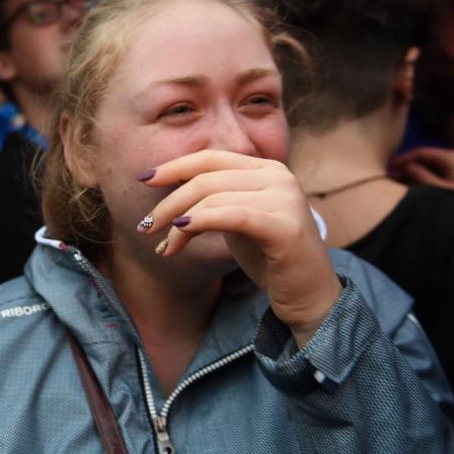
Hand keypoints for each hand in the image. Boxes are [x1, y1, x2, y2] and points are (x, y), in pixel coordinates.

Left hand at [140, 150, 340, 346]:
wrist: (309, 295)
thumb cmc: (269, 258)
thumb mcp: (235, 220)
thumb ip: (213, 200)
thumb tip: (169, 189)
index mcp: (267, 169)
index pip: (211, 158)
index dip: (174, 166)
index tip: (144, 179)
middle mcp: (279, 176)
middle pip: (206, 179)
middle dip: (168, 202)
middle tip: (145, 226)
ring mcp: (285, 198)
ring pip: (212, 198)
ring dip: (178, 222)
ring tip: (165, 246)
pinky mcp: (285, 226)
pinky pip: (231, 216)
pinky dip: (200, 222)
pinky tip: (180, 233)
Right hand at [391, 147, 453, 194]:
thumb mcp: (438, 189)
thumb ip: (420, 176)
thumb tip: (407, 167)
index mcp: (450, 157)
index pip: (422, 152)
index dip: (404, 158)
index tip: (388, 166)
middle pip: (427, 160)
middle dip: (409, 168)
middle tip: (391, 177)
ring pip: (432, 169)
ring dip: (415, 176)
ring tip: (399, 184)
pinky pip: (438, 177)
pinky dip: (425, 181)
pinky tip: (414, 189)